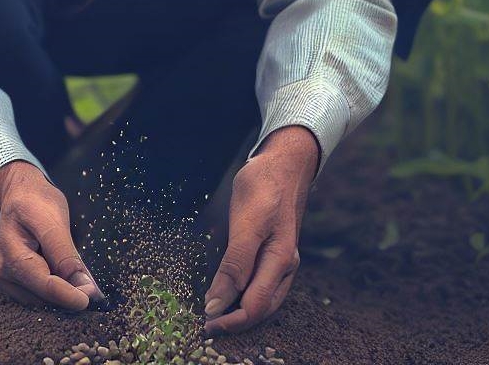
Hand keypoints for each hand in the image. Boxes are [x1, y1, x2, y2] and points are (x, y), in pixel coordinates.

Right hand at [0, 159, 104, 309]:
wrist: (19, 194)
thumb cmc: (36, 202)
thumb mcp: (53, 219)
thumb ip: (65, 254)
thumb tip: (83, 286)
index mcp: (11, 254)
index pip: (44, 285)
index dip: (69, 296)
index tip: (91, 300)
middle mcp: (4, 273)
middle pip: (42, 297)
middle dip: (68, 297)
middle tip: (94, 292)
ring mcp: (6, 280)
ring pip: (41, 300)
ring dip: (62, 296)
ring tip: (81, 284)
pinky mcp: (13, 283)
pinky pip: (37, 295)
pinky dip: (55, 292)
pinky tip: (68, 282)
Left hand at [204, 125, 318, 334]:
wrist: (283, 161)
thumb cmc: (265, 185)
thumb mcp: (248, 222)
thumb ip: (235, 263)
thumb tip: (218, 303)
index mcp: (280, 261)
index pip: (254, 307)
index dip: (229, 321)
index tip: (203, 323)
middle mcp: (285, 266)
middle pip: (260, 310)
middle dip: (233, 322)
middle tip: (204, 326)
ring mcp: (282, 260)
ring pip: (262, 300)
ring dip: (239, 311)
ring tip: (214, 315)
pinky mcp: (274, 251)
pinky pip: (261, 284)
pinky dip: (245, 296)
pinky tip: (231, 294)